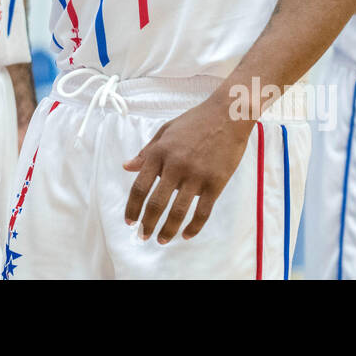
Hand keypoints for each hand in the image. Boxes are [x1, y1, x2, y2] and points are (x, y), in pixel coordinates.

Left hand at [123, 98, 253, 242]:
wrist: (227, 115)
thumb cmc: (195, 121)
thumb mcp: (165, 130)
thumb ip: (146, 151)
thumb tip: (127, 167)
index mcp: (159, 152)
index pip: (140, 187)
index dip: (132, 207)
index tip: (129, 221)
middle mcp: (175, 165)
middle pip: (156, 203)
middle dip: (147, 224)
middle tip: (142, 236)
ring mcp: (196, 175)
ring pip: (178, 211)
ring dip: (167, 230)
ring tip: (161, 240)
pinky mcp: (215, 182)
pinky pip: (203, 211)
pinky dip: (193, 227)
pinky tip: (186, 235)